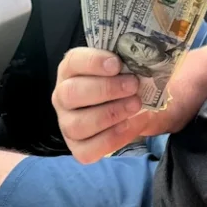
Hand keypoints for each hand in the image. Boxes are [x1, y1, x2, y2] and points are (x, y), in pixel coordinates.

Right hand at [53, 48, 170, 162]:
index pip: (73, 62)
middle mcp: (63, 97)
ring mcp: (67, 124)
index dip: (93, 62)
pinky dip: (113, 138)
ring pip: (77, 124)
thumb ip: (131, 58)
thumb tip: (143, 56)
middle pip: (71, 93)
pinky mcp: (78, 148)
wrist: (139, 105)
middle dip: (105, 89)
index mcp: (72, 70)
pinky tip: (132, 124)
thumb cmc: (128, 79)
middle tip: (133, 85)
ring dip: (110, 114)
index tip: (117, 64)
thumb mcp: (130, 63)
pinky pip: (88, 150)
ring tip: (136, 105)